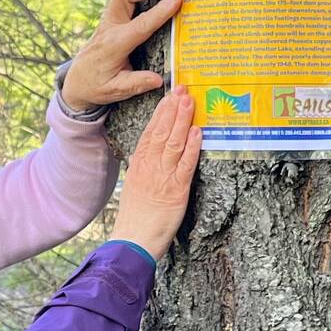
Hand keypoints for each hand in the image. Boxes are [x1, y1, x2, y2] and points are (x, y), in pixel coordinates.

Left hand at [62, 0, 180, 109]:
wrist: (77, 79)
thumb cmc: (98, 85)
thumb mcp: (116, 90)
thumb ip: (136, 83)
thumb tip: (158, 80)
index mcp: (115, 45)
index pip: (140, 25)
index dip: (160, 11)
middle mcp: (109, 26)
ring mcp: (107, 17)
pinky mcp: (108, 13)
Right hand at [110, 88, 202, 258]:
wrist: (133, 240)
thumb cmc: (135, 218)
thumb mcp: (135, 187)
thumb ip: (145, 169)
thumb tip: (151, 154)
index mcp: (139, 165)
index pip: (150, 132)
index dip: (160, 113)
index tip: (168, 97)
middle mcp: (150, 167)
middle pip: (161, 132)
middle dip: (172, 109)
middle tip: (182, 89)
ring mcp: (163, 177)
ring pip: (173, 143)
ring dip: (182, 121)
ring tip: (189, 102)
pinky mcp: (176, 191)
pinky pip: (185, 165)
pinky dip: (192, 147)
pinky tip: (197, 132)